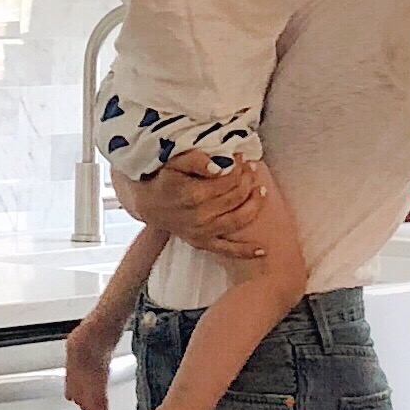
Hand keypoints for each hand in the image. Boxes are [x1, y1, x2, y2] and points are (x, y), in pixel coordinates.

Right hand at [113, 154, 276, 261]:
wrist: (147, 202)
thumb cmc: (163, 178)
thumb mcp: (174, 161)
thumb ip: (196, 160)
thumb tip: (219, 167)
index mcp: (192, 195)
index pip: (228, 180)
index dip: (239, 167)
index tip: (243, 157)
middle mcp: (199, 216)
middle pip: (236, 197)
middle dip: (247, 180)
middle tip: (252, 167)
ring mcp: (201, 232)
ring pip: (238, 219)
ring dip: (254, 204)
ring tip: (261, 190)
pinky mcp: (202, 243)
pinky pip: (226, 250)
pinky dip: (245, 251)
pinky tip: (262, 251)